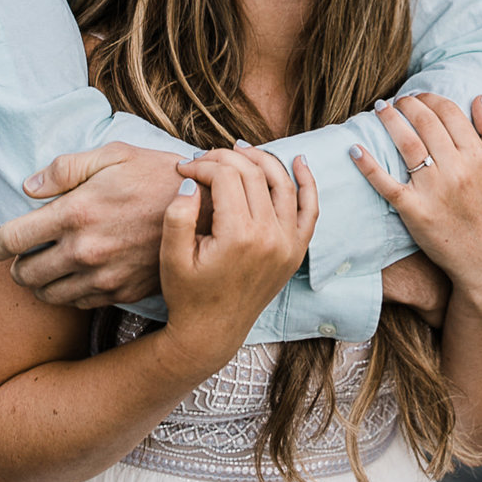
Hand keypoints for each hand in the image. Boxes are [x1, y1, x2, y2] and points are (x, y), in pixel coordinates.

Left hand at [0, 142, 185, 307]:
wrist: (209, 212)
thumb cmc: (157, 175)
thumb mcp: (112, 155)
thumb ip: (65, 169)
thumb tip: (28, 187)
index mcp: (75, 212)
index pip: (13, 239)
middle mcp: (84, 250)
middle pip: (25, 274)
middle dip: (16, 267)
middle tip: (19, 258)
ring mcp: (104, 276)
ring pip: (49, 295)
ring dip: (39, 285)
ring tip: (42, 271)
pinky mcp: (123, 291)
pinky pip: (80, 303)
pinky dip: (69, 295)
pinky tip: (73, 279)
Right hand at [160, 146, 318, 367]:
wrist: (212, 331)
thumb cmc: (187, 293)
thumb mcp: (171, 256)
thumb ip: (177, 215)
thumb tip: (190, 181)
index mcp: (239, 236)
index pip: (225, 176)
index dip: (201, 165)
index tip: (182, 169)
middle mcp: (271, 237)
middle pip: (253, 174)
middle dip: (224, 158)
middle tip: (201, 160)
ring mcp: (288, 244)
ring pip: (281, 183)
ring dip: (260, 159)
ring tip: (237, 150)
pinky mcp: (296, 251)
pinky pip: (310, 210)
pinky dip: (307, 183)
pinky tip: (298, 161)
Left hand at [352, 95, 481, 316]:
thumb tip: (480, 98)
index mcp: (479, 158)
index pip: (450, 113)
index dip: (430, 98)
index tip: (418, 95)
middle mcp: (458, 170)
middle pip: (426, 123)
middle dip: (407, 104)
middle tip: (395, 100)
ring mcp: (434, 190)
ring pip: (406, 144)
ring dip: (389, 120)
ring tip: (379, 108)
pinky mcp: (414, 211)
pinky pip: (385, 182)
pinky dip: (368, 164)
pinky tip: (354, 148)